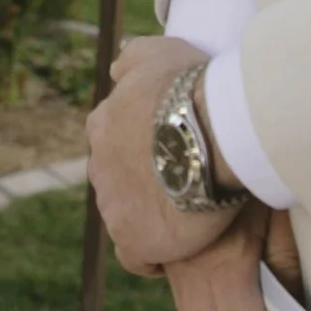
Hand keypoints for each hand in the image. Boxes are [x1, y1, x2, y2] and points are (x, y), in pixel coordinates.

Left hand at [88, 35, 241, 276]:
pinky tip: (178, 250)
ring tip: (189, 218)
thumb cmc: (192, 87)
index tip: (173, 158)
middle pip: (119, 184)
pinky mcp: (132, 239)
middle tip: (186, 187)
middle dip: (145, 187)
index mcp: (103, 125)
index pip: (116, 147)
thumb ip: (132, 60)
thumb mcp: (158, 53)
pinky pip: (136, 257)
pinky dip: (153, 257)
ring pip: (126, 218)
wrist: (211, 130)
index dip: (145, 155)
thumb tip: (115, 70)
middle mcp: (99, 165)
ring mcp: (112, 204)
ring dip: (152, 219)